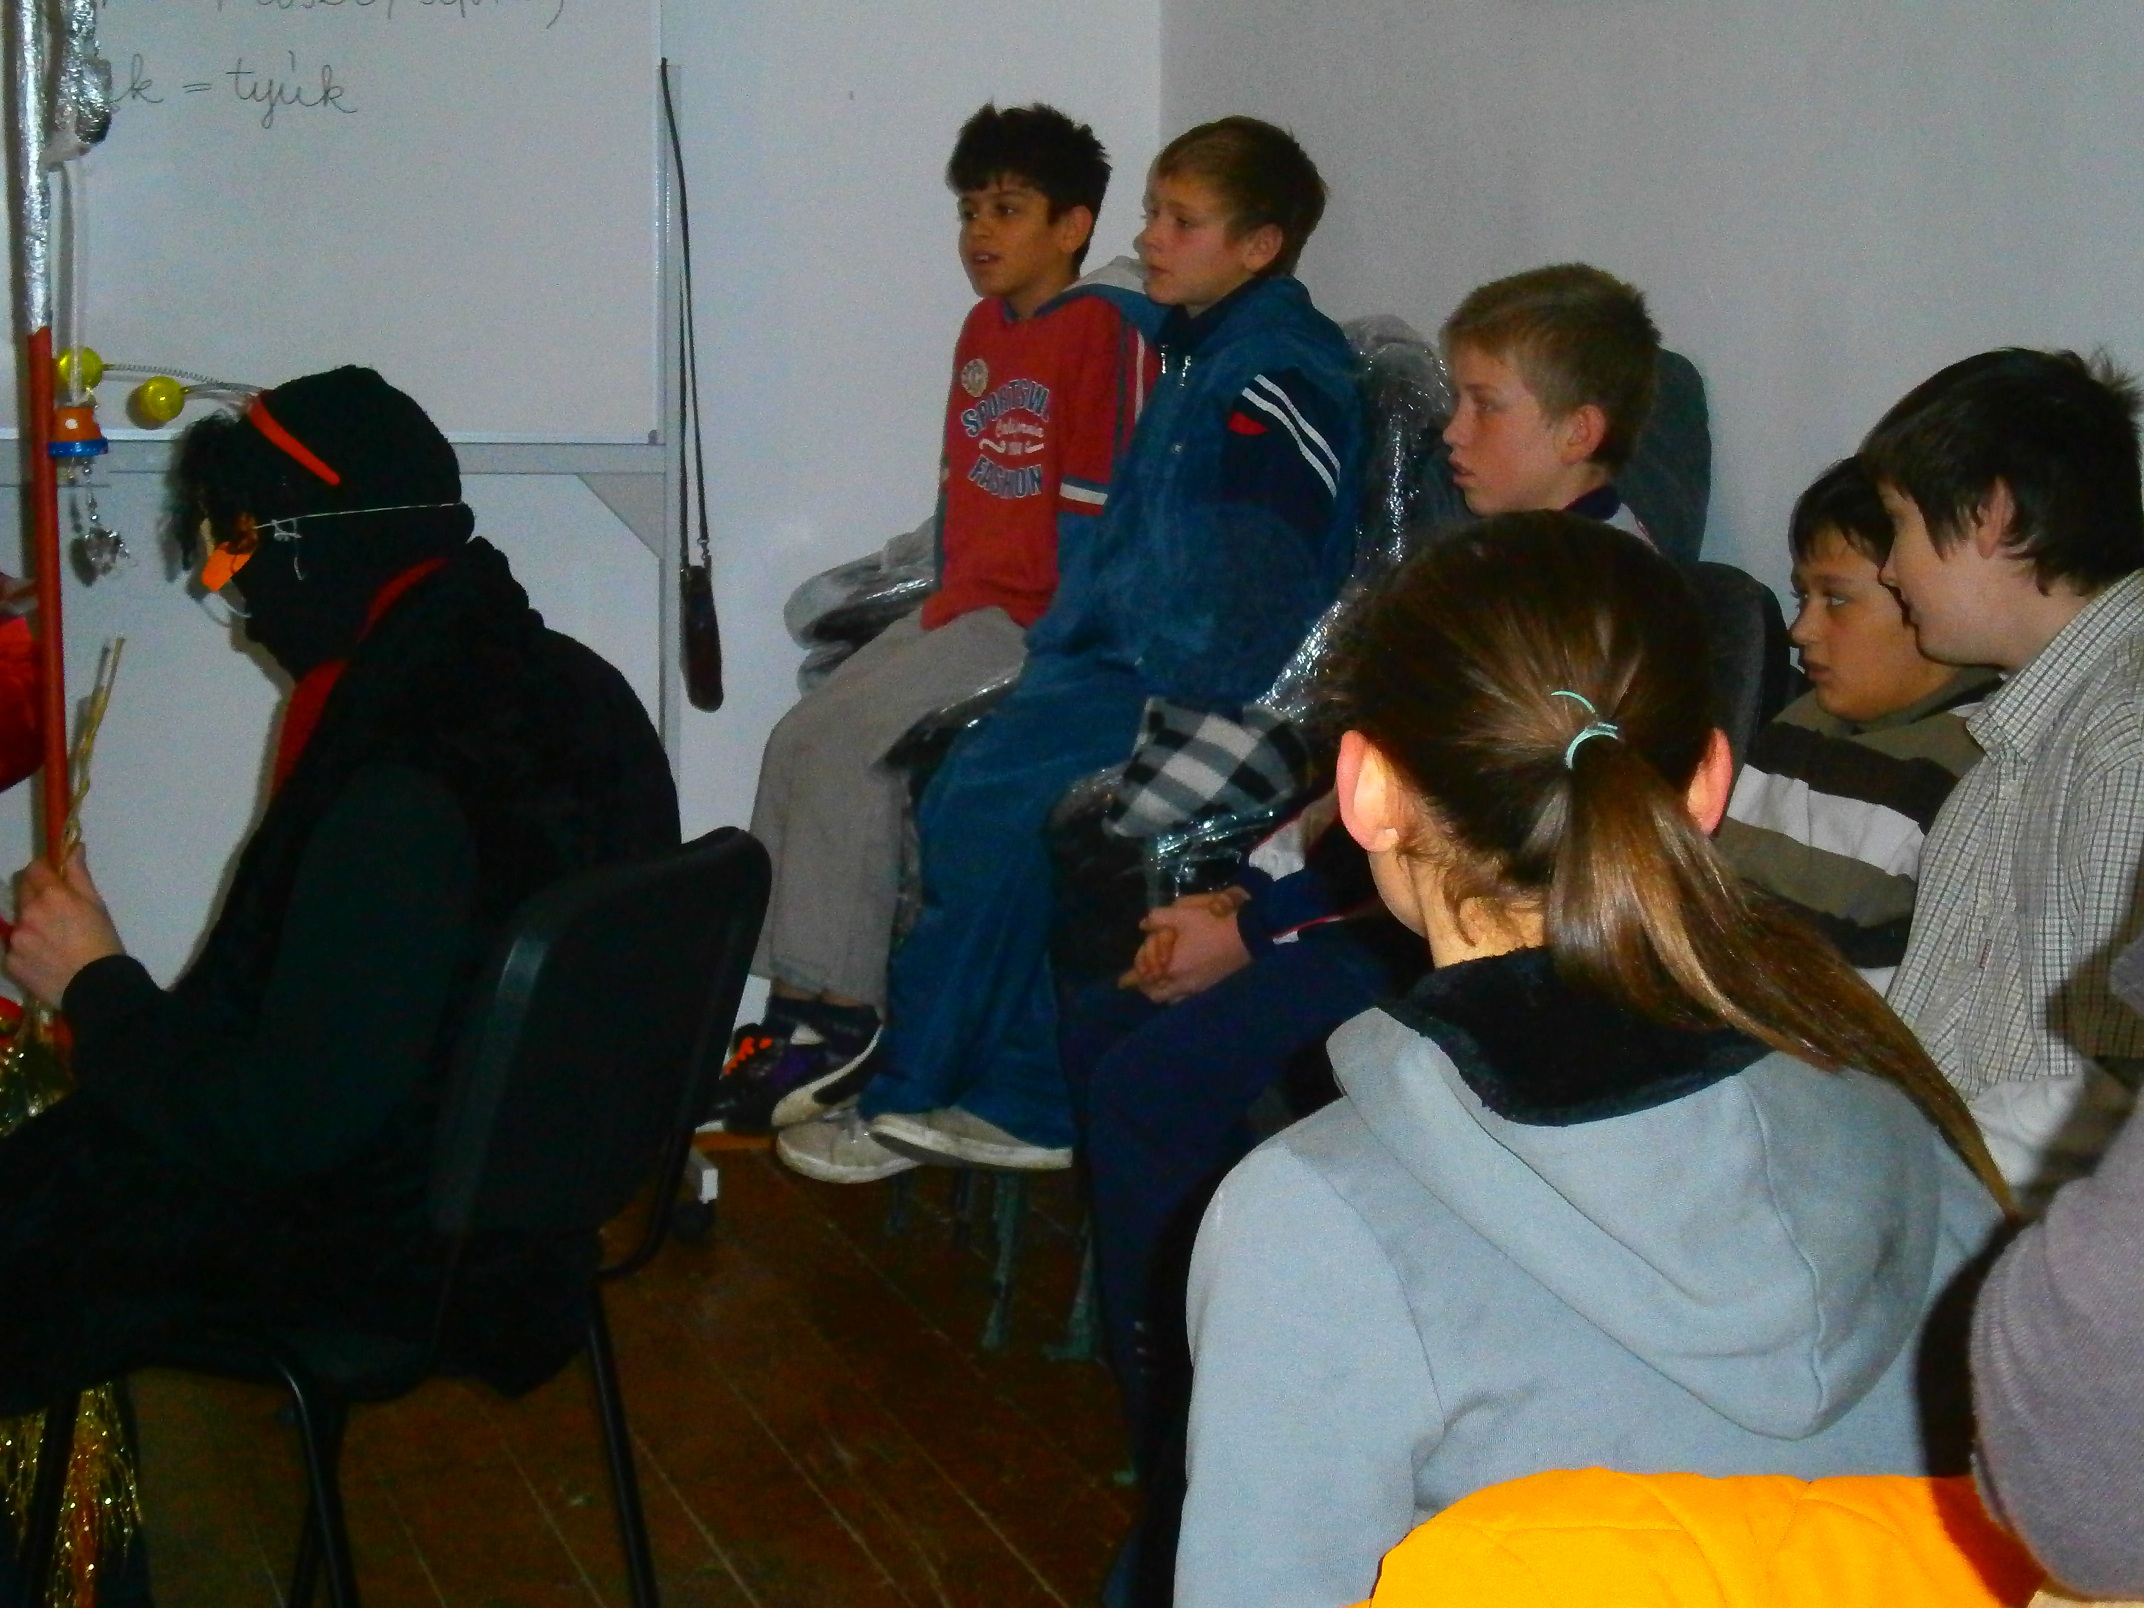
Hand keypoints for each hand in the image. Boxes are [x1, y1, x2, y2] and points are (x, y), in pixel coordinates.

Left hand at [7, 850, 123, 1007]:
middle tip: (56, 912)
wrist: (98, 989)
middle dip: (36, 895)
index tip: (53, 876)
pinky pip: (14, 947)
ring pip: (19, 920)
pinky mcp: (10, 961)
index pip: (34, 868)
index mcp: (52, 895)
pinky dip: (27, 949)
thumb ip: (79, 874)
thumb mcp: (96, 905)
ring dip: (31, 923)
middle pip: (22, 892)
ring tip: (53, 940)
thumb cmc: (104, 943)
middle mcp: (28, 913)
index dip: (44, 869)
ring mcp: (16, 939)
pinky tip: (46, 958)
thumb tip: (73, 848)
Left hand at [1118, 887, 1252, 1003]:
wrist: (1249, 936)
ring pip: (1171, 999)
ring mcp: (1197, 989)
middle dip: (1145, 988)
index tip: (1122, 982)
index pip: (1143, 977)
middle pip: (1155, 994)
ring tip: (1158, 985)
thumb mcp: (1183, 913)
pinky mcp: (1211, 989)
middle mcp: (1181, 984)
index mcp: (1170, 967)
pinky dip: (1177, 993)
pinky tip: (1179, 985)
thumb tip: (1143, 925)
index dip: (1131, 978)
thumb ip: (1158, 918)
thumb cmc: (1213, 923)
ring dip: (1161, 992)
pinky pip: (1186, 998)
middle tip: (1139, 982)